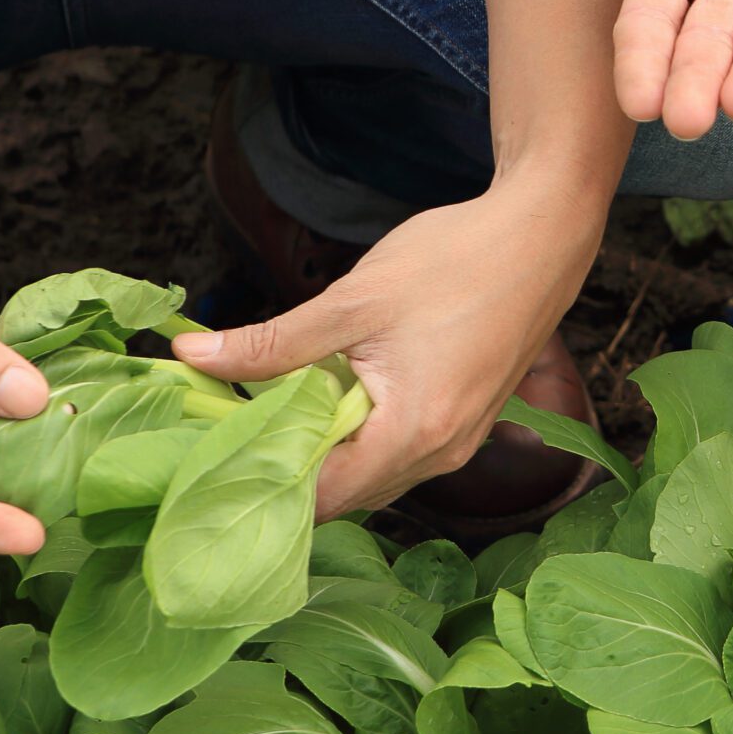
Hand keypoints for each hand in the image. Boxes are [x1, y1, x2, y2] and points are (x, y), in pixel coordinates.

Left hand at [170, 177, 602, 518]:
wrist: (543, 235)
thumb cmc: (456, 262)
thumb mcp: (352, 302)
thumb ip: (271, 342)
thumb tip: (189, 356)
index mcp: (414, 433)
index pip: (324, 498)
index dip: (267, 482)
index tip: (218, 452)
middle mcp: (444, 453)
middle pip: (350, 495)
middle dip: (293, 469)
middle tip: (234, 429)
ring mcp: (462, 440)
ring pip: (377, 473)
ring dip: (330, 451)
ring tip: (280, 407)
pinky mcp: (471, 419)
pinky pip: (404, 451)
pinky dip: (364, 435)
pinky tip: (337, 392)